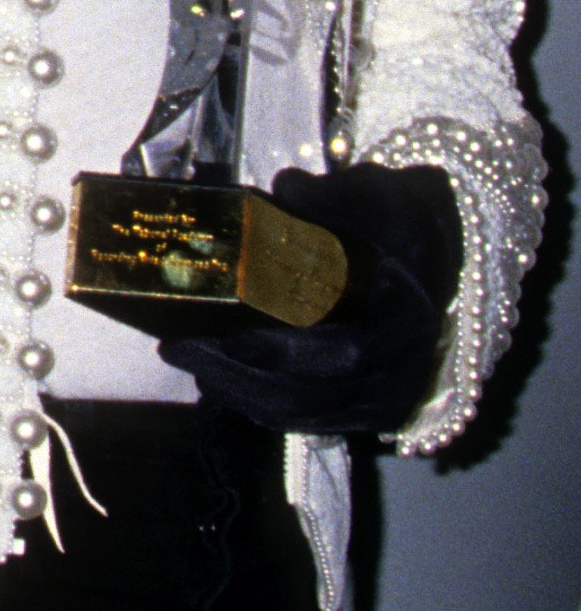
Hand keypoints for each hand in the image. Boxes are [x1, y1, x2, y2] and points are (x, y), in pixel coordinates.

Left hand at [159, 163, 464, 435]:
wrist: (434, 256)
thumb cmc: (398, 223)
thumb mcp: (378, 196)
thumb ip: (334, 197)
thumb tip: (289, 189)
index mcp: (406, 316)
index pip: (346, 351)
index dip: (287, 353)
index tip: (233, 339)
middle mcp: (403, 367)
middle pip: (313, 391)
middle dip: (238, 374)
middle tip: (176, 347)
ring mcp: (388, 394)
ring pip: (306, 412)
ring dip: (238, 392)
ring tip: (185, 359)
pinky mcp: (372, 409)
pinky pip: (312, 421)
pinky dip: (263, 407)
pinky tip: (219, 384)